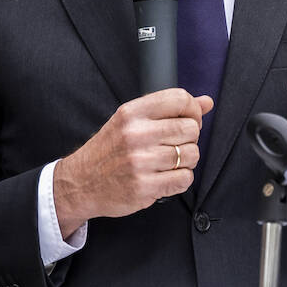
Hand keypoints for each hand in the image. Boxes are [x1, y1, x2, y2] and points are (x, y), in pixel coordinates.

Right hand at [52, 88, 212, 234]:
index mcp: (132, 113)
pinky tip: (166, 177)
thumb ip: (169, 110)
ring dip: (186, 160)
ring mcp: (140, 162)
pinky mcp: (144, 187)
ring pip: (191, 155)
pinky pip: (184, 179)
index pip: (179, 98)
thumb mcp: (131, 121)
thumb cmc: (109, 150)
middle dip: (190, 138)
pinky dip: (181, 180)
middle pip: (190, 128)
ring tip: (169, 162)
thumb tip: (206, 102)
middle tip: (175, 145)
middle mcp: (136, 135)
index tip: (190, 120)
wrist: (79, 183)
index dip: (193, 110)